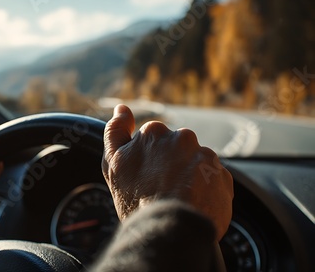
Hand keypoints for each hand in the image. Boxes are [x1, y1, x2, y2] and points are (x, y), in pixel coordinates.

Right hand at [102, 105, 232, 239]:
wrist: (170, 228)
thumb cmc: (137, 199)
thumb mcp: (114, 164)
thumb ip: (115, 131)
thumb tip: (121, 108)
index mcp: (154, 132)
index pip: (153, 143)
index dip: (149, 163)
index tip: (147, 179)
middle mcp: (182, 137)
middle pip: (176, 152)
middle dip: (171, 168)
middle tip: (162, 192)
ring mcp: (205, 156)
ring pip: (195, 166)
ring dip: (189, 180)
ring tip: (179, 201)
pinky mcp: (223, 175)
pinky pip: (213, 181)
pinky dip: (205, 192)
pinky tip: (193, 206)